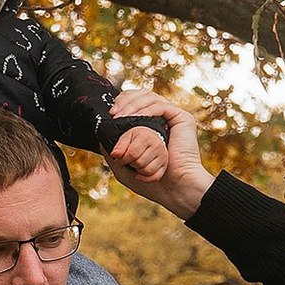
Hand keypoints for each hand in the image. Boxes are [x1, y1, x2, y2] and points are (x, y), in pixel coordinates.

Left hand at [108, 101, 209, 220]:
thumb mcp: (124, 166)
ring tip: (121, 116)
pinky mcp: (183, 119)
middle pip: (142, 95)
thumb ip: (113, 150)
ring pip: (150, 97)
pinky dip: (146, 109)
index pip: (136, 102)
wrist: (174, 189)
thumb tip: (101, 136)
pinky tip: (137, 117)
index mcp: (151, 125)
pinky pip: (161, 106)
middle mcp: (163, 119)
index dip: (123, 102)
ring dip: (132, 105)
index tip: (111, 114)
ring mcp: (173, 118)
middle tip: (114, 113)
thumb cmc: (153, 182)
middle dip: (126, 101)